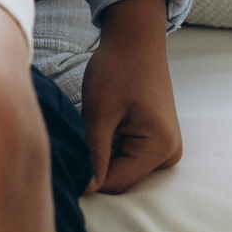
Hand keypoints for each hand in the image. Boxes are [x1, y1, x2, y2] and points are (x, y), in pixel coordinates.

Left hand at [83, 0, 183, 193]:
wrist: (135, 41)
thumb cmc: (117, 70)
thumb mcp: (99, 112)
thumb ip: (95, 153)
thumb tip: (88, 190)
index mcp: (159, 149)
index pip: (115, 182)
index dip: (86, 176)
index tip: (63, 160)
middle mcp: (168, 155)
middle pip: (119, 177)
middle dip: (93, 163)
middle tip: (73, 137)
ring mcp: (163, 148)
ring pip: (120, 166)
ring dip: (99, 152)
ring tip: (88, 125)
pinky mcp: (154, 140)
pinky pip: (125, 154)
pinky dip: (107, 144)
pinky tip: (97, 125)